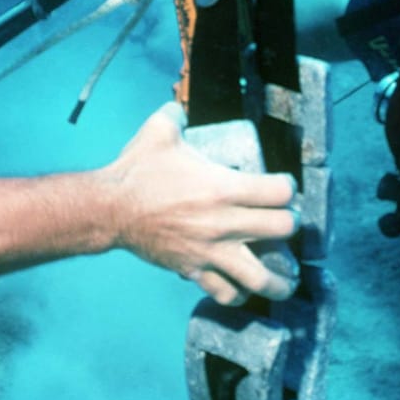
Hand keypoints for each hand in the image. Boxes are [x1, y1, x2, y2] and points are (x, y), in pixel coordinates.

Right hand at [98, 103, 297, 304]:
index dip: (288, 188)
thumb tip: (180, 106)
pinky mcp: (194, 270)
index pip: (280, 192)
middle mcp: (223, 222)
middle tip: (285, 222)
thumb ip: (177, 114)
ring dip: (280, 278)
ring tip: (287, 278)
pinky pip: (226, 292)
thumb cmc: (137, 170)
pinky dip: (239, 293)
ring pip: (261, 276)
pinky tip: (243, 287)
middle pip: (283, 229)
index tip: (283, 188)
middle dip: (290, 224)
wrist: (109, 209)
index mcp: (222, 187)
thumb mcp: (160, 131)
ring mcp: (210, 251)